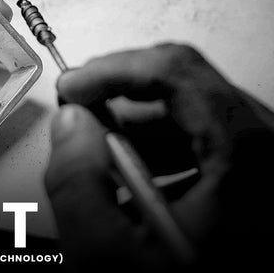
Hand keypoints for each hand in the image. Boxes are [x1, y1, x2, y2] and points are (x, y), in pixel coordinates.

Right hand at [45, 43, 273, 269]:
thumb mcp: (111, 264)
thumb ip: (76, 181)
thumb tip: (70, 124)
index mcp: (250, 162)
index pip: (177, 72)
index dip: (114, 70)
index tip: (74, 89)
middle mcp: (273, 162)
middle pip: (189, 98)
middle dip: (122, 110)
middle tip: (79, 128)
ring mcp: (272, 182)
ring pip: (201, 130)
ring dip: (143, 141)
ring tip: (103, 173)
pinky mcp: (264, 201)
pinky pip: (214, 161)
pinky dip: (169, 166)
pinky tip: (141, 201)